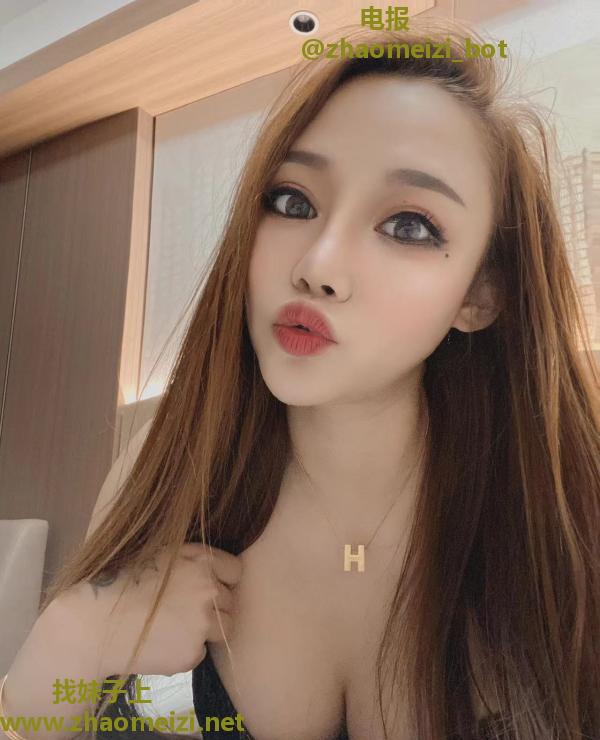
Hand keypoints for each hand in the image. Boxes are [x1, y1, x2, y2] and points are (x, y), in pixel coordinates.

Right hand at [54, 543, 241, 677]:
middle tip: (182, 609)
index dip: (223, 579)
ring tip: (173, 626)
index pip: (236, 572)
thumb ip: (194, 559)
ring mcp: (202, 624)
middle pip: (229, 601)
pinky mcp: (192, 653)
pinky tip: (162, 642)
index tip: (209, 587)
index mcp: (203, 562)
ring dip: (204, 629)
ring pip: (221, 628)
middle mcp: (209, 591)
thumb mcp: (163, 553)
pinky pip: (200, 651)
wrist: (94, 624)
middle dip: (213, 606)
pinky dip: (187, 649)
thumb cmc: (123, 582)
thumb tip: (218, 569)